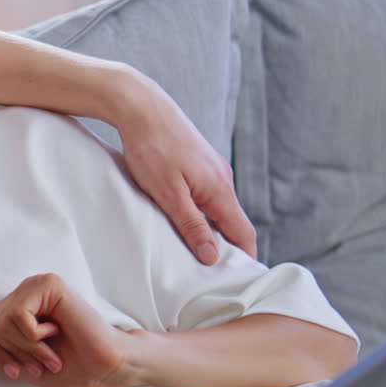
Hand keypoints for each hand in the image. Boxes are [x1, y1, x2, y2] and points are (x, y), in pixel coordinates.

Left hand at [0, 274, 137, 386]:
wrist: (104, 368)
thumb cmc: (69, 367)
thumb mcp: (19, 360)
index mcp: (16, 306)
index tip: (17, 370)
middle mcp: (23, 292)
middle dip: (8, 354)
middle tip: (38, 363)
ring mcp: (36, 285)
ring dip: (25, 347)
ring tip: (49, 351)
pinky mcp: (49, 285)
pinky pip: (18, 316)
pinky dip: (33, 337)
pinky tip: (55, 333)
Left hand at [115, 71, 256, 263]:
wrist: (141, 106)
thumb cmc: (152, 149)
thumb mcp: (168, 194)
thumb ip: (192, 225)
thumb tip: (213, 256)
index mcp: (220, 190)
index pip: (244, 233)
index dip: (244, 258)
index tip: (239, 280)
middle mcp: (223, 179)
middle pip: (232, 222)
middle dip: (225, 248)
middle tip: (210, 274)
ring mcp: (211, 169)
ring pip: (217, 208)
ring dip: (210, 229)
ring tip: (193, 250)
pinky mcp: (198, 161)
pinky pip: (205, 194)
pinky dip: (200, 211)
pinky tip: (181, 218)